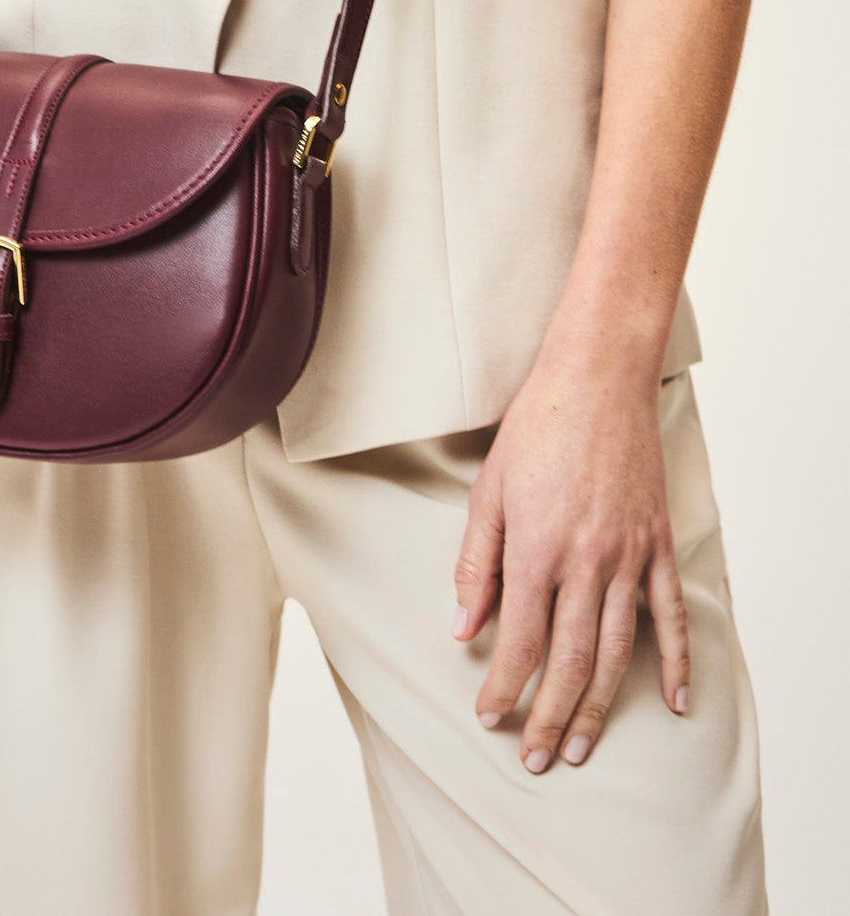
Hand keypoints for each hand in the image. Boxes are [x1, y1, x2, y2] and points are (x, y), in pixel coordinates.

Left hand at [453, 341, 688, 771]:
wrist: (597, 379)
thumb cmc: (536, 427)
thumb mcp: (488, 492)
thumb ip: (477, 565)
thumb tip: (461, 628)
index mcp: (537, 550)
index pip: (518, 641)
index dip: (503, 687)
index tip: (490, 717)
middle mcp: (585, 561)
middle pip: (569, 660)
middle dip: (548, 716)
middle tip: (537, 759)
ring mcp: (628, 554)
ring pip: (617, 649)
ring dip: (599, 705)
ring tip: (581, 746)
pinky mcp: (656, 542)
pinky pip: (669, 612)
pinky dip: (676, 661)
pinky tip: (672, 702)